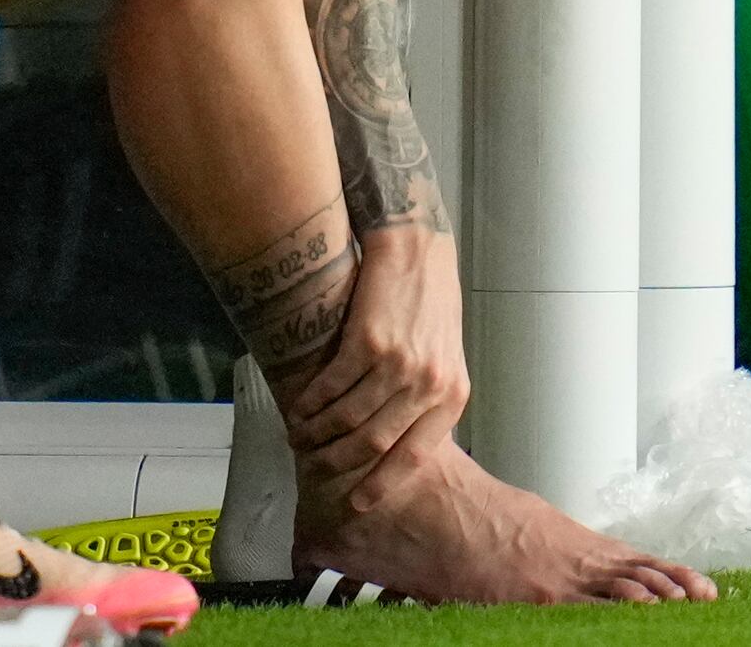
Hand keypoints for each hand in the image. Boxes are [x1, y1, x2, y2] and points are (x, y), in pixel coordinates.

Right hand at [286, 228, 469, 500]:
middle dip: (339, 463)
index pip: (414, 457)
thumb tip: (393, 442)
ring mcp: (400, 364)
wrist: (416, 248)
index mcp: (452, 396)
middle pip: (376, 443)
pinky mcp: (369, 342)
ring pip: (349, 418)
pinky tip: (298, 407)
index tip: (357, 503)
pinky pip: (333, 386)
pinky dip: (311, 402)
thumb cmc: (430, 302)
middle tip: (315, 469)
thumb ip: (426, 399)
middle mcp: (429, 384)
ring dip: (318, 433)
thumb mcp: (445, 357)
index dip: (381, 483)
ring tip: (299, 436)